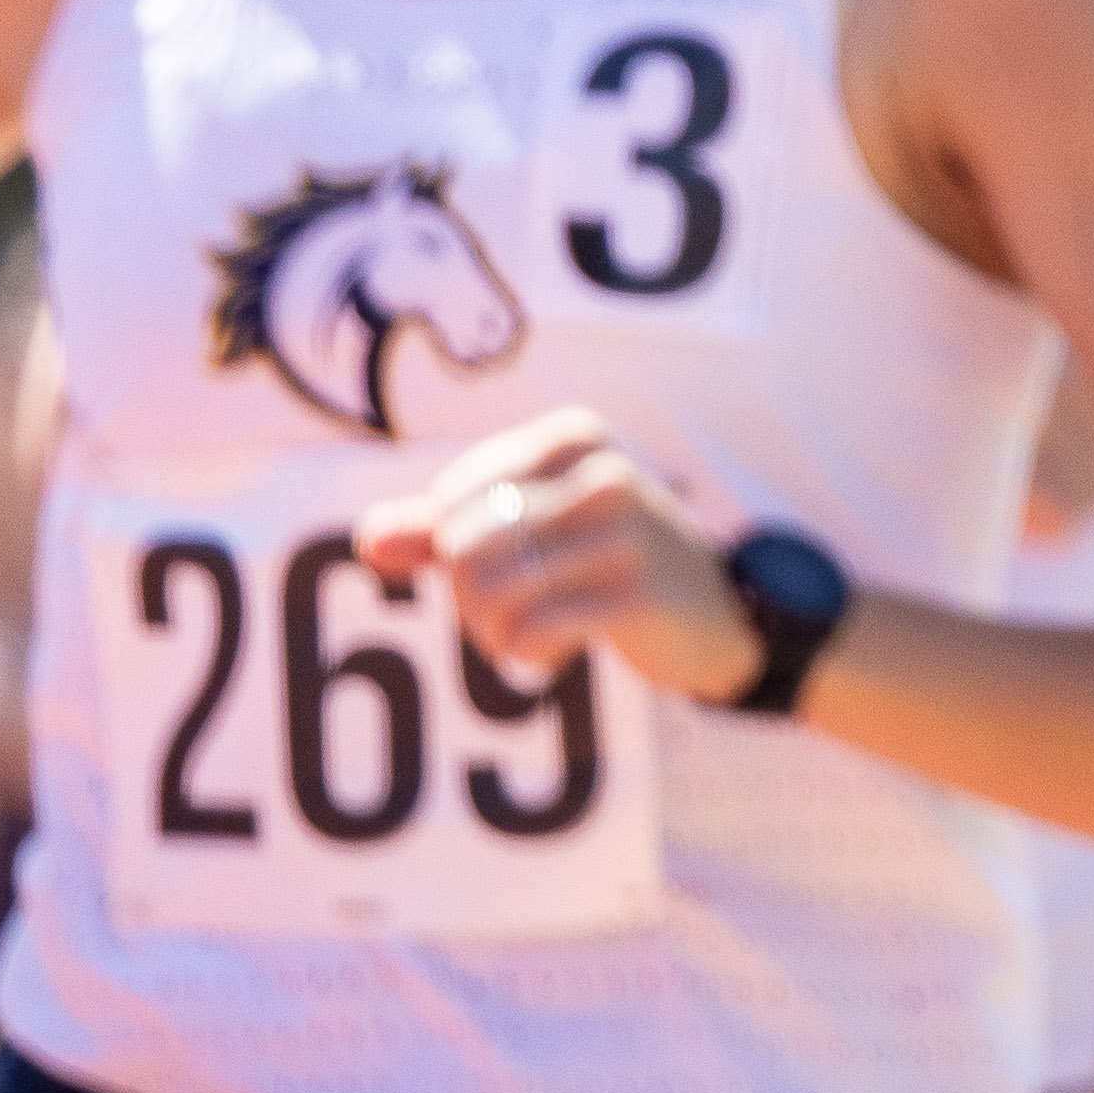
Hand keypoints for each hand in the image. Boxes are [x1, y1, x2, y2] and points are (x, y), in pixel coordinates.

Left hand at [353, 409, 755, 705]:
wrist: (723, 618)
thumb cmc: (615, 565)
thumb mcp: (536, 527)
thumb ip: (446, 527)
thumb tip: (371, 541)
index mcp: (572, 437)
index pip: (451, 498)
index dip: (451, 550)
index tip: (502, 569)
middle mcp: (601, 472)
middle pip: (462, 545)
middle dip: (468, 598)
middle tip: (507, 617)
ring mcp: (626, 530)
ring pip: (489, 590)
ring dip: (492, 632)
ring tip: (526, 635)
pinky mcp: (637, 593)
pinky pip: (530, 631)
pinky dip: (525, 655)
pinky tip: (555, 652)